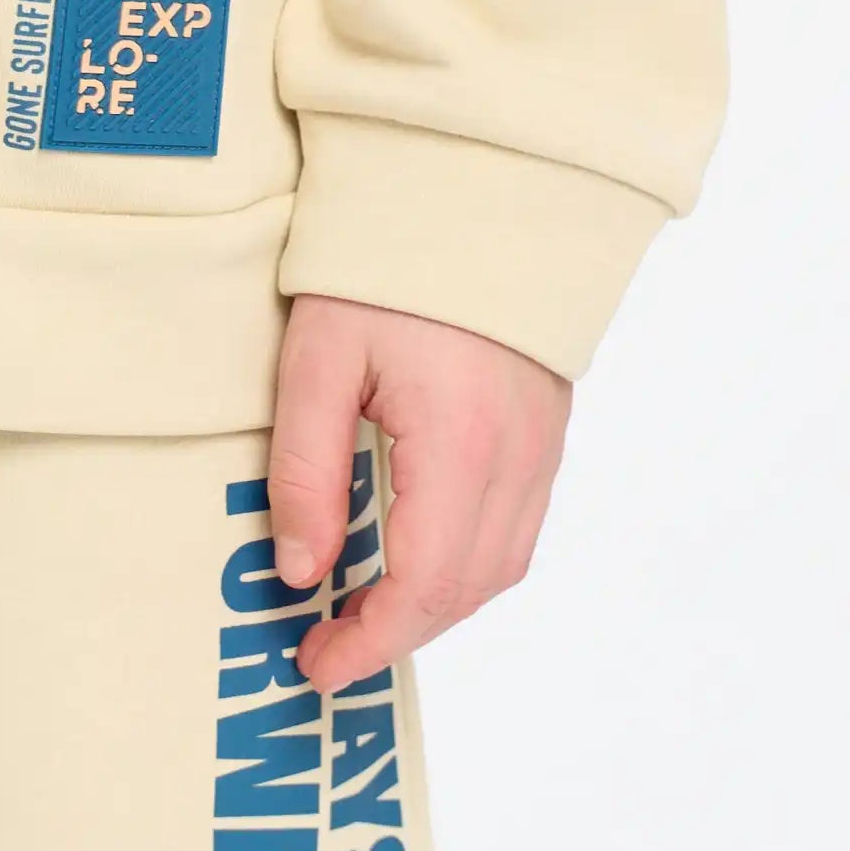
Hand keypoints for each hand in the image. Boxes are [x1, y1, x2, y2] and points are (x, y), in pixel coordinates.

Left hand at [269, 294, 573, 694]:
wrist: (474, 187)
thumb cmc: (387, 263)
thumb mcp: (318, 360)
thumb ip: (306, 471)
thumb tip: (301, 572)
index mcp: (462, 442)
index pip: (425, 585)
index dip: (370, 643)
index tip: (316, 664)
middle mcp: (519, 454)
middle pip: (469, 589)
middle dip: (399, 633)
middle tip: (328, 646)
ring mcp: (544, 441)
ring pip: (503, 564)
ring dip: (438, 603)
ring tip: (366, 608)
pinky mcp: (548, 425)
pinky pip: (519, 523)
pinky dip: (470, 561)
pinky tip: (416, 551)